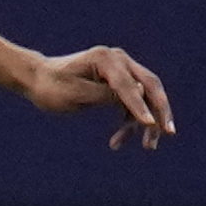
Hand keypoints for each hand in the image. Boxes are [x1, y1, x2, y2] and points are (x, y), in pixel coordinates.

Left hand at [22, 46, 175, 150]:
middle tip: (168, 133)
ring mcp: (121, 70)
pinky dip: (131, 121)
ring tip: (148, 146)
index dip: (140, 106)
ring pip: (146, 97)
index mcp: (105, 59)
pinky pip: (134, 104)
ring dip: (147, 122)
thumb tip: (137, 92)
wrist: (37, 80)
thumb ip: (104, 94)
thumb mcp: (74, 95)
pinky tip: (117, 142)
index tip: (150, 125)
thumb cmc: (51, 87)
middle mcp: (118, 60)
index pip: (127, 85)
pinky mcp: (120, 83)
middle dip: (160, 111)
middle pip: (150, 87)